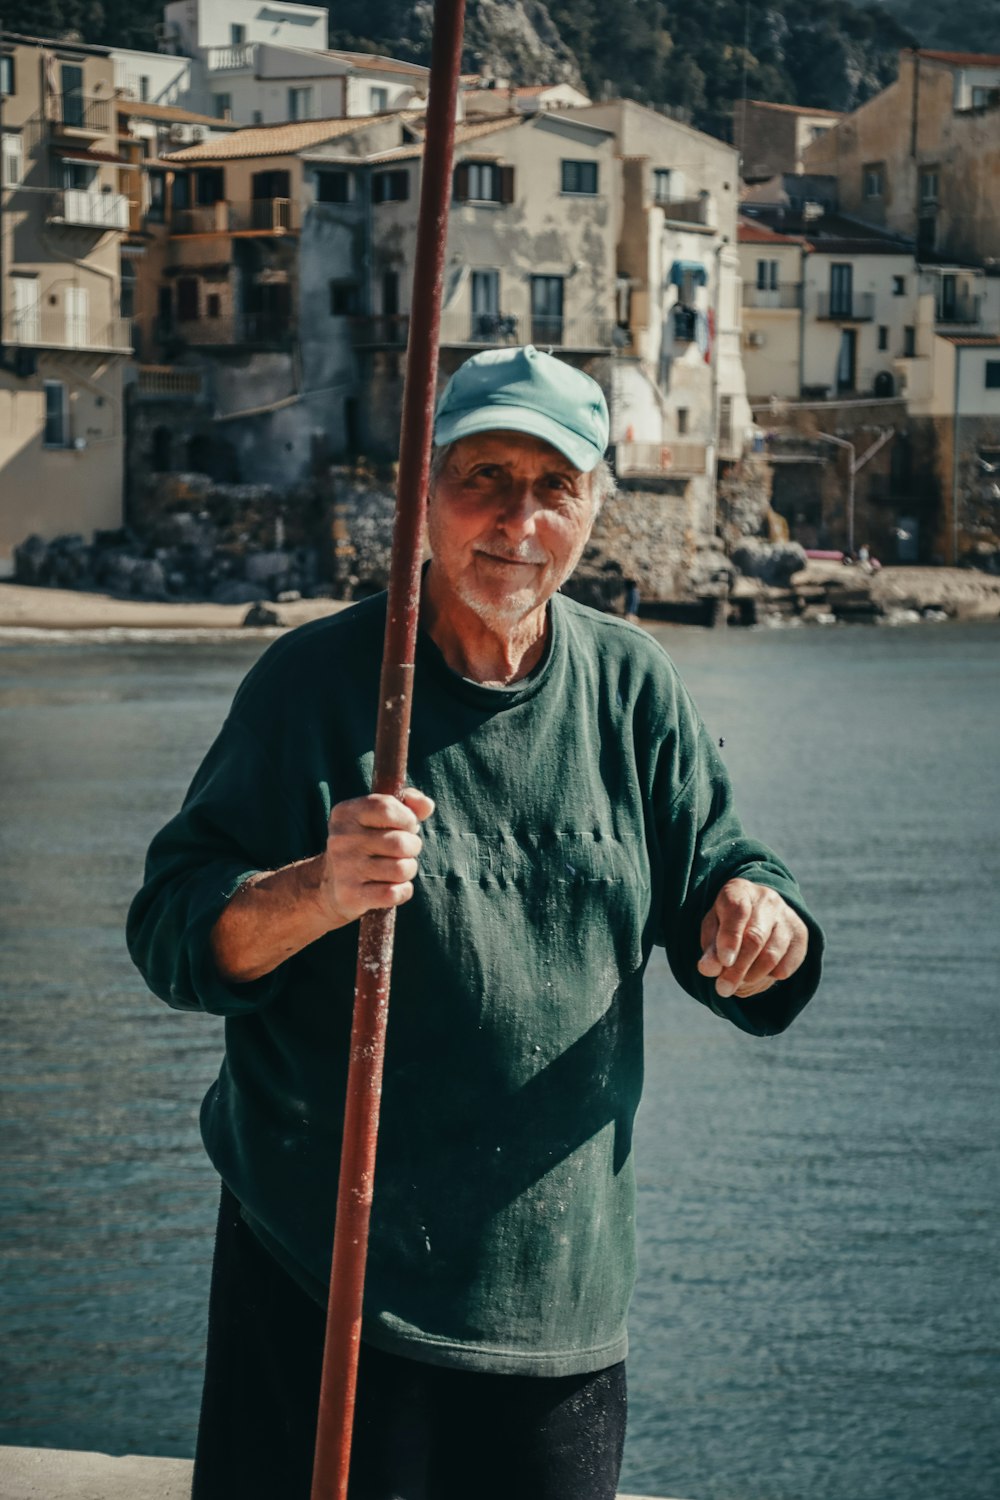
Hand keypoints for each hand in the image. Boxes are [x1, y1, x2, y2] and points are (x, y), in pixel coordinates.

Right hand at [317, 788, 434, 925]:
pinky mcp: (350, 895)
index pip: (386, 808)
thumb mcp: (380, 817)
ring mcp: (344, 868)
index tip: (406, 826)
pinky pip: (394, 893)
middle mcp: (341, 839)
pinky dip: (403, 891)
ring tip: (397, 868)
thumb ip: (408, 803)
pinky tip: (393, 887)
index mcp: (346, 813)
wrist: (332, 886)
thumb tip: (427, 806)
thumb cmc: (367, 844)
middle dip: (412, 847)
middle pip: (400, 843)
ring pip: (401, 869)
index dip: (407, 818)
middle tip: (403, 851)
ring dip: (408, 870)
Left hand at [697, 879, 807, 999]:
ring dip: (751, 977)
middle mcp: (767, 899)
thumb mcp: (712, 929)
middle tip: (723, 989)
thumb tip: (708, 970)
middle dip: (737, 969)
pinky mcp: (801, 935)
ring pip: (772, 956)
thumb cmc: (728, 922)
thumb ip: (710, 948)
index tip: (723, 962)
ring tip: (736, 985)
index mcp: (739, 890)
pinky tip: (754, 978)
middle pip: (755, 938)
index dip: (730, 939)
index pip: (737, 911)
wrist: (758, 911)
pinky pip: (786, 967)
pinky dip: (767, 979)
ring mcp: (787, 916)